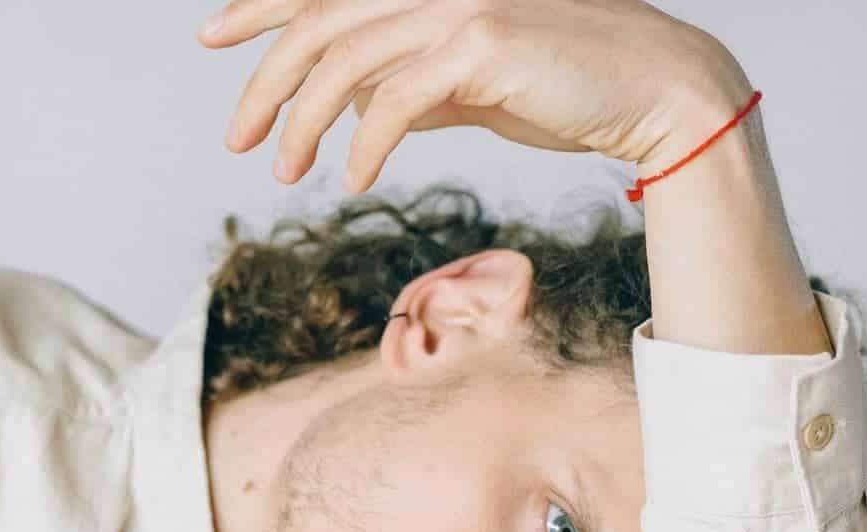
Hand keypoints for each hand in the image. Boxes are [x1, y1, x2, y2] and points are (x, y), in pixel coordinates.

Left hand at [198, 0, 751, 191]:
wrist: (654, 92)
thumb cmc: (566, 90)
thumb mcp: (472, 87)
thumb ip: (416, 87)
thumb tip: (360, 110)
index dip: (261, 4)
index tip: (212, 33)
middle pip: (319, 23)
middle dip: (264, 82)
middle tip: (237, 140)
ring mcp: (460, 2)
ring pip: (345, 61)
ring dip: (302, 122)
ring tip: (284, 171)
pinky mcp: (483, 42)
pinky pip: (395, 99)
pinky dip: (364, 143)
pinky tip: (353, 179)